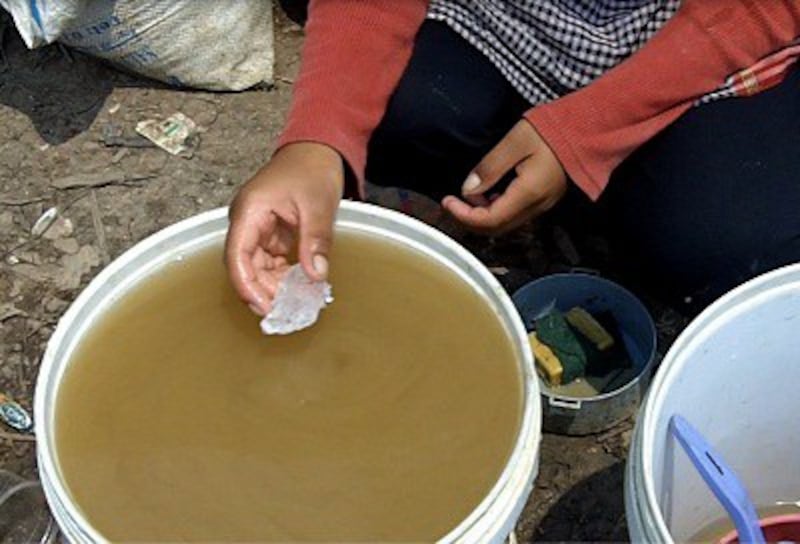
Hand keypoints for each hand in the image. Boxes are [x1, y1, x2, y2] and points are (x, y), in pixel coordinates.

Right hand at [225, 142, 343, 314]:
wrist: (317, 150)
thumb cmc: (312, 168)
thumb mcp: (318, 205)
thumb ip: (316, 240)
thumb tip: (316, 275)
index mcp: (249, 211)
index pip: (236, 256)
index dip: (247, 286)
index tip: (264, 307)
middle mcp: (247, 222)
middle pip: (244, 266)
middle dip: (263, 291)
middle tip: (286, 312)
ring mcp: (257, 228)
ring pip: (257, 267)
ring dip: (274, 286)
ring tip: (296, 303)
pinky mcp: (269, 234)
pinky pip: (270, 261)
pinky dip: (282, 276)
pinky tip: (299, 288)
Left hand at [442, 119, 566, 233]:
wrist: (588, 130)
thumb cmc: (553, 131)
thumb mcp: (515, 142)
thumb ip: (490, 167)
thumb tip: (467, 190)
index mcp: (528, 194)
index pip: (489, 220)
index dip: (464, 215)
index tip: (447, 201)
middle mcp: (536, 206)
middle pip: (496, 228)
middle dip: (470, 219)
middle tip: (452, 202)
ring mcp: (543, 205)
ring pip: (505, 224)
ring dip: (482, 215)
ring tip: (469, 195)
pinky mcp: (544, 200)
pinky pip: (515, 215)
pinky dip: (496, 210)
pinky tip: (489, 192)